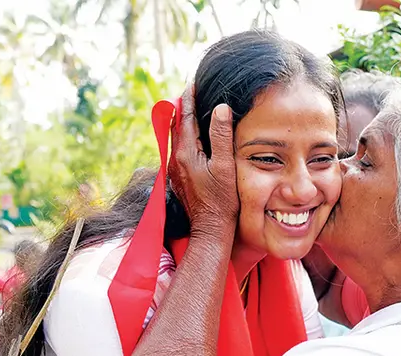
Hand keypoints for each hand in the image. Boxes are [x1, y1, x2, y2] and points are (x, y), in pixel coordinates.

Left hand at [169, 84, 238, 236]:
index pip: (186, 116)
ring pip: (177, 137)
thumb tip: (220, 108)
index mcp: (186, 152)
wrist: (210, 229)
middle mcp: (176, 159)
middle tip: (192, 90)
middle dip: (185, 106)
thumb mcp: (225, 166)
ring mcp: (175, 169)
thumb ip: (221, 136)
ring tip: (192, 108)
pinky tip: (194, 137)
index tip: (193, 81)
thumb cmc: (222, 201)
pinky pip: (180, 150)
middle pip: (178, 124)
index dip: (190, 97)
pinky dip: (185, 137)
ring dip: (184, 122)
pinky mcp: (178, 178)